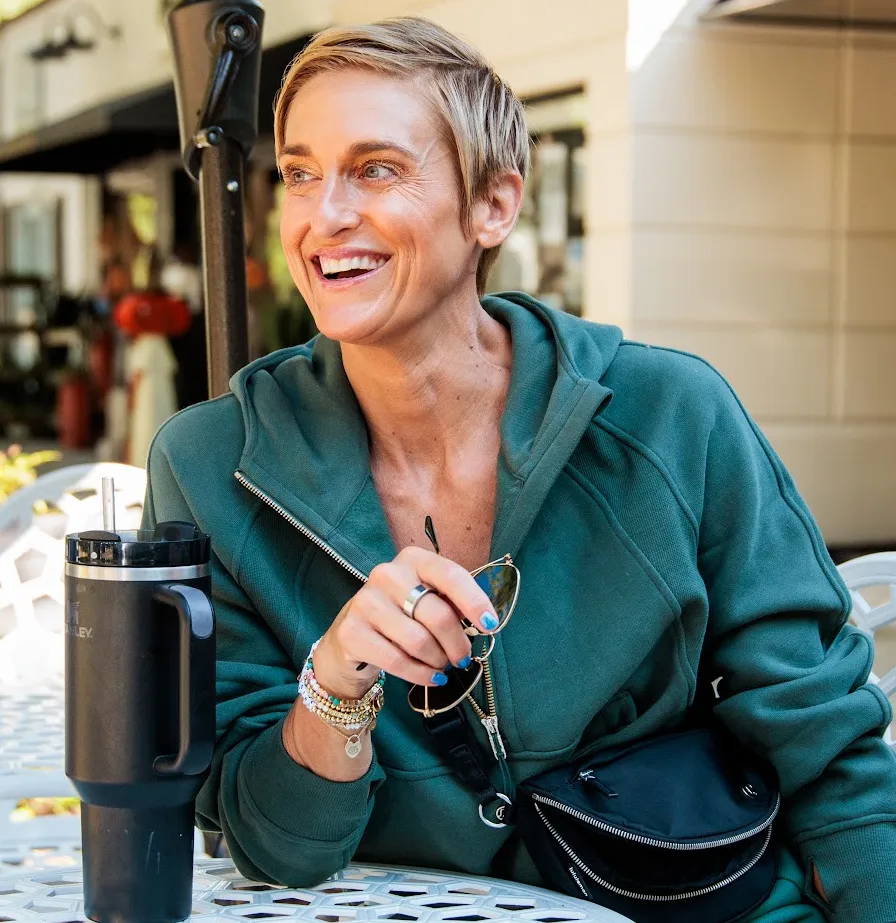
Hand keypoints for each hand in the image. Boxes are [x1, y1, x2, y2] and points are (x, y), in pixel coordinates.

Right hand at [311, 547, 497, 699]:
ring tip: (441, 665)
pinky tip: (431, 678)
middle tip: (462, 658)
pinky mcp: (351, 631)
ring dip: (438, 661)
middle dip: (457, 644)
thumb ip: (452, 604)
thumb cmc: (402, 615)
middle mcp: (387, 574)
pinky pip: (397, 661)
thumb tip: (483, 623)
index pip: (451, 576)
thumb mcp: (428, 600)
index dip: (474, 602)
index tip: (490, 625)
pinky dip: (421, 675)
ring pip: (419, 641)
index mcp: (413, 559)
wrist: (353, 636)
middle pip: (438, 615)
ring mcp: (366, 601)